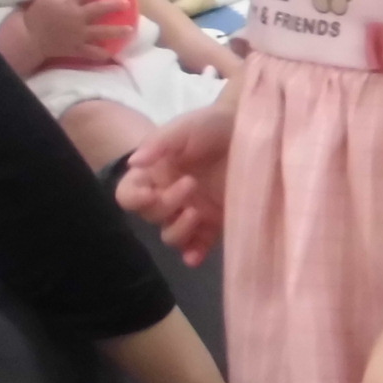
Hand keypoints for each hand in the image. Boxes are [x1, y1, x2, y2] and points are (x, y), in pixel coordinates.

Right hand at [24, 0, 132, 65]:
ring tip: (130, 30)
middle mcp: (77, 16)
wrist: (27, 37)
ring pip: (101, 32)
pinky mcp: (75, 48)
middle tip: (126, 4)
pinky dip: (100, 54)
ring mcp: (78, 34)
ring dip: (117, 31)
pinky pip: (90, 52)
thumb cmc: (34, 14)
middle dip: (115, 5)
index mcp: (69, 1)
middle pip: (100, 9)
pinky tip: (110, 54)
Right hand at [118, 99, 236, 263]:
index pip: (129, 194)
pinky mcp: (215, 224)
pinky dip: (194, 254)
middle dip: (166, 204)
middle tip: (191, 184)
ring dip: (179, 230)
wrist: (254, 130)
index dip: (134, 198)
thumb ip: (159, 143)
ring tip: (197, 212)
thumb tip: (133, 162)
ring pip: (171, 236)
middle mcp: (169, 196)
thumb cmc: (213, 125)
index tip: (150, 193)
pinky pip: (199, 246)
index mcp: (154, 173)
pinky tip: (196, 257)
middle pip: (151, 216)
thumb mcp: (185, 127)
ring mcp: (192, 212)